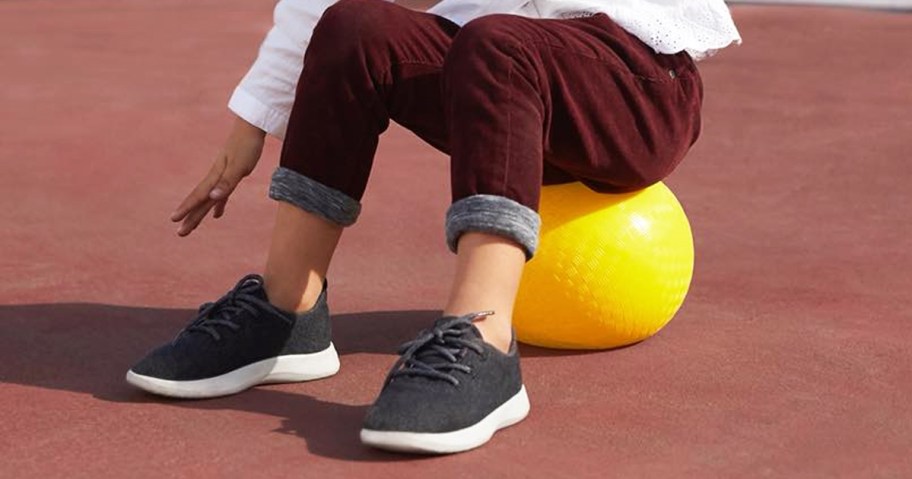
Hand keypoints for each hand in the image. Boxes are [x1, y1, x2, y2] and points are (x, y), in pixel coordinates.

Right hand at [171, 117, 265, 235]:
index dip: (187, 209)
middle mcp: (216, 178)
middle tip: (180, 234)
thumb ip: (226, 182)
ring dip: (200, 213)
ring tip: (191, 227)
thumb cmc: (246, 146)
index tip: (174, 220)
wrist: (251, 127)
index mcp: (216, 176)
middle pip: (200, 201)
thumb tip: (212, 197)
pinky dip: (219, 204)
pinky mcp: (231, 174)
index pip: (199, 196)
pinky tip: (217, 214)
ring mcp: (222, 176)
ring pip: (208, 199)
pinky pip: (222, 194)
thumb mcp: (239, 166)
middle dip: (190, 217)